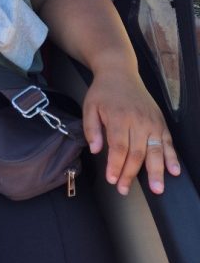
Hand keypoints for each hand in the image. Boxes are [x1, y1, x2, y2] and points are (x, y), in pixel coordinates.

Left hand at [83, 67, 180, 195]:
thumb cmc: (103, 92)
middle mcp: (138, 120)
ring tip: (157, 188)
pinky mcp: (160, 122)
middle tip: (125, 190)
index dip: (116, 166)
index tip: (112, 180)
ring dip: (156, 171)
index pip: (119, 147)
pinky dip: (172, 157)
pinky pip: (168, 142)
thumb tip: (95, 150)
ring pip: (156, 150)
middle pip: (137, 153)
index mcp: (119, 117)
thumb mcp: (89, 107)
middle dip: (131, 174)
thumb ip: (91, 129)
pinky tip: (174, 170)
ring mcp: (152, 122)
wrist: (120, 72)